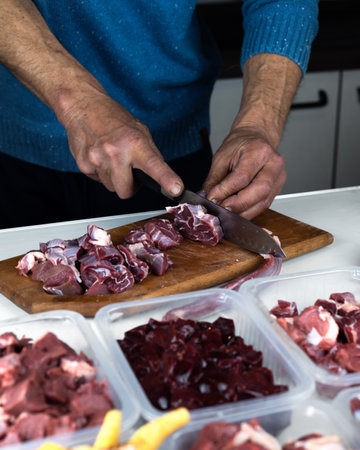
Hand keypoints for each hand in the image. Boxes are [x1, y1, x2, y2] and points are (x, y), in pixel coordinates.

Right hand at [60, 86, 183, 198]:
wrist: (82, 105)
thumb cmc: (113, 118)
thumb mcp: (139, 131)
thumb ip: (150, 154)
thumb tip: (160, 176)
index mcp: (135, 142)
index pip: (154, 165)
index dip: (166, 179)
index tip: (177, 190)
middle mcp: (116, 152)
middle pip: (125, 191)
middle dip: (128, 186)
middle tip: (128, 171)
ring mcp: (97, 159)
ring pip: (111, 187)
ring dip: (114, 178)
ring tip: (111, 158)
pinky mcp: (83, 164)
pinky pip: (98, 180)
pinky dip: (101, 172)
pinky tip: (100, 156)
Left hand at [201, 126, 285, 219]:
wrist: (256, 139)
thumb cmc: (240, 146)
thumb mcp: (222, 158)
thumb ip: (214, 180)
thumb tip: (207, 198)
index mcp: (259, 151)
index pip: (242, 177)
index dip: (225, 191)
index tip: (212, 198)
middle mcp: (273, 165)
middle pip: (259, 191)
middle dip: (238, 204)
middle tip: (221, 209)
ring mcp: (278, 178)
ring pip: (263, 202)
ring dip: (243, 212)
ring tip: (226, 213)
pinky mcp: (277, 189)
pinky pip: (263, 205)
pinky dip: (249, 212)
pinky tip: (237, 212)